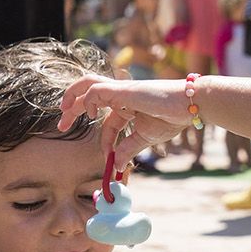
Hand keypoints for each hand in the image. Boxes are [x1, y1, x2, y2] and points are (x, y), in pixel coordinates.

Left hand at [58, 75, 189, 165]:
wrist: (188, 105)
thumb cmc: (172, 117)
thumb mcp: (146, 138)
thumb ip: (128, 150)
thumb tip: (116, 167)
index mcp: (128, 106)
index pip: (107, 121)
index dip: (104, 140)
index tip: (106, 157)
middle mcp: (121, 95)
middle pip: (89, 94)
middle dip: (72, 108)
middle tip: (62, 125)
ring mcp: (121, 90)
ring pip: (87, 84)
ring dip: (72, 96)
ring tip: (63, 110)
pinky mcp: (122, 89)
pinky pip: (96, 90)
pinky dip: (87, 99)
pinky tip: (90, 112)